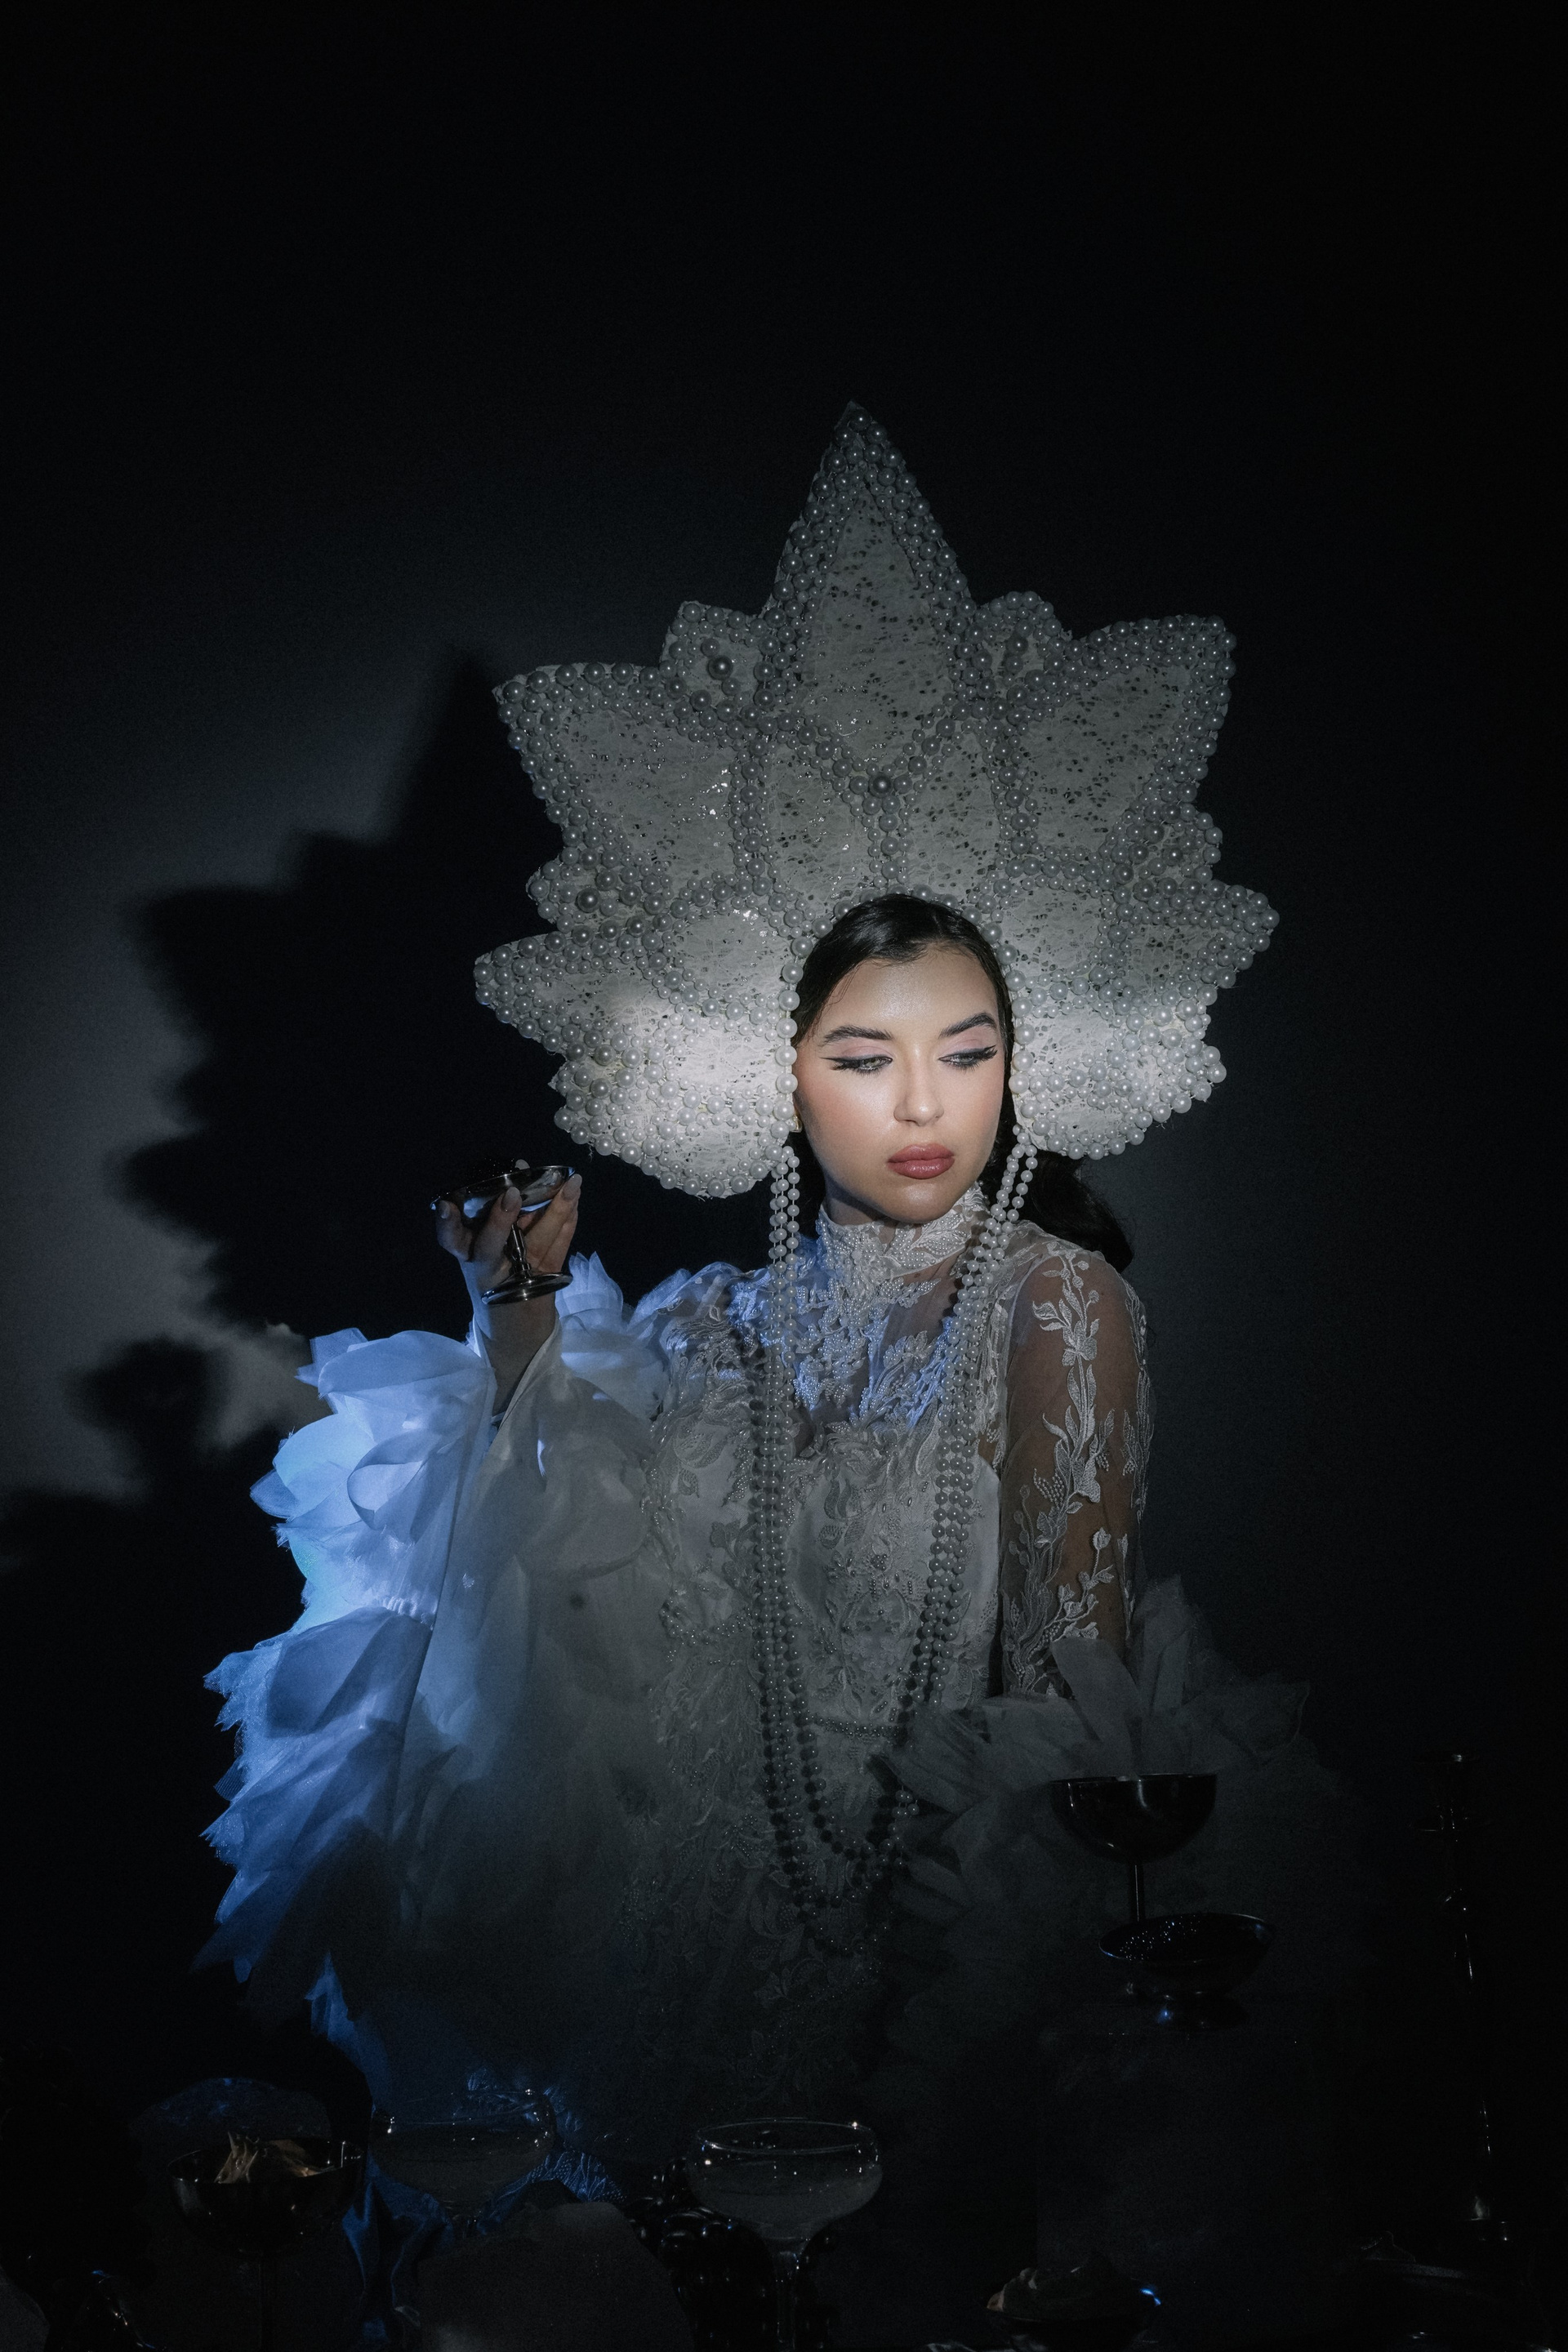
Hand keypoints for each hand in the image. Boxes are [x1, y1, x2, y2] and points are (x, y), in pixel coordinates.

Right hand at [437, 1172, 582, 1307]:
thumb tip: (520, 1172)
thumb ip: (492, 1220)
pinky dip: (568, 1223)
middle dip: (500, 1220)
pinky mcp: (545, 1284)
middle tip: (512, 1193)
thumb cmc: (494, 1281)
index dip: (447, 1223)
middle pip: (490, 1245)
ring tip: (572, 1184)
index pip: (450, 1239)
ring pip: (536, 1243)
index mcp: (467, 1257)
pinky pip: (559, 1249)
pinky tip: (576, 1202)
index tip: (447, 1206)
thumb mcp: (481, 1253)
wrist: (514, 1334)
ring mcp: (517, 1278)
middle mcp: (488, 1268)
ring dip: (556, 1210)